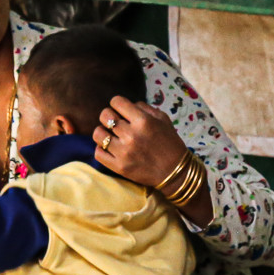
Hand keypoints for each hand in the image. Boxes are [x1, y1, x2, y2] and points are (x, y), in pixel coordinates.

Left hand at [94, 97, 213, 226]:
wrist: (175, 172)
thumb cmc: (170, 143)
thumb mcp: (163, 119)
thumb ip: (144, 108)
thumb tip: (128, 104)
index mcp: (143, 121)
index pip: (116, 102)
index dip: (117, 104)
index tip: (120, 110)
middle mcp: (131, 135)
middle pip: (105, 116)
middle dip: (108, 116)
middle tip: (114, 122)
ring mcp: (124, 152)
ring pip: (98, 134)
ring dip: (102, 132)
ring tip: (109, 135)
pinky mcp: (119, 167)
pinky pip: (98, 153)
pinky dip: (101, 149)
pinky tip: (109, 148)